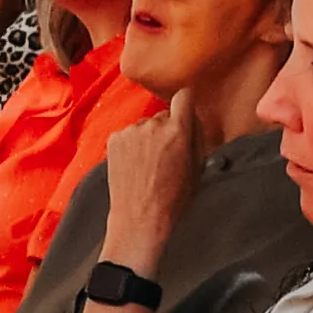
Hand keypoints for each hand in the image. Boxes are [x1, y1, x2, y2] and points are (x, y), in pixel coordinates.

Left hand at [98, 101, 194, 273]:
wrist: (140, 216)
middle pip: (164, 115)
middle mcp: (152, 126)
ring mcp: (130, 132)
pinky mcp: (114, 139)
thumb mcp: (197, 167)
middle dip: (167, 129)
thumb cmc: (172, 198)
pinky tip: (136, 165)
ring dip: (148, 137)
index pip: (183, 96)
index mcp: (178, 131)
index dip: (185, 104)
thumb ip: (196, 137)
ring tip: (149, 164)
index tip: (184, 111)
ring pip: (145, 125)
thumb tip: (192, 118)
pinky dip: (132, 145)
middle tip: (168, 153)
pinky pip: (128, 134)